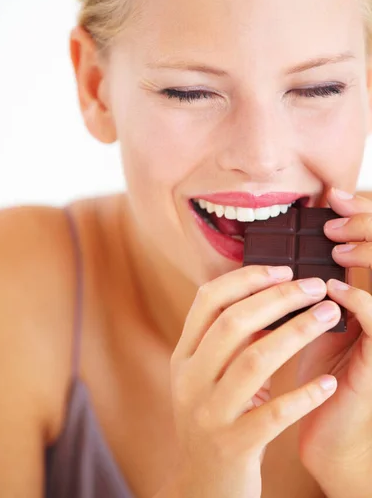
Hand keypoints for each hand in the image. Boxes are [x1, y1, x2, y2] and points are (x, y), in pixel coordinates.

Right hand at [169, 264, 339, 497]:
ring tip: (327, 316)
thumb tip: (267, 295)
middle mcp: (190, 380)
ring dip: (297, 333)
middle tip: (314, 287)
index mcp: (183, 356)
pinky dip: (304, 394)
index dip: (246, 278)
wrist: (202, 486)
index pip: (208, 300)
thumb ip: (225, 340)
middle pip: (234, 323)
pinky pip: (274, 413)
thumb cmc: (213, 420)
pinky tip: (328, 382)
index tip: (282, 270)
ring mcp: (210, 413)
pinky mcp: (234, 445)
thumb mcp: (205, 377)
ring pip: (255, 360)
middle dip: (278, 298)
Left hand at [297, 187, 371, 497]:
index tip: (333, 196)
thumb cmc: (307, 378)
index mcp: (356, 305)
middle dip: (367, 222)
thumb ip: (293, 298)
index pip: (366, 248)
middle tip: (339, 203)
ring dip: (366, 253)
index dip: (361, 218)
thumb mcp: (300, 328)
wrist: (323, 433)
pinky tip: (333, 291)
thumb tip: (267, 264)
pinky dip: (359, 302)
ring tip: (334, 239)